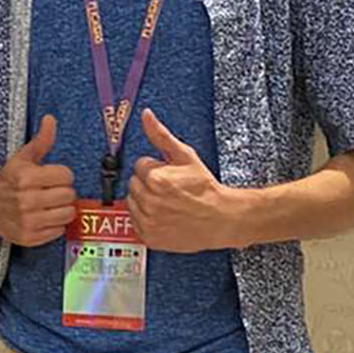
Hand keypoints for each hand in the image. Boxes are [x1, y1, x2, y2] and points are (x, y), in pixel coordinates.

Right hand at [0, 115, 76, 247]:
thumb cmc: (9, 180)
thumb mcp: (22, 158)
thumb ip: (41, 140)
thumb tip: (50, 120)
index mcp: (25, 177)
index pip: (66, 176)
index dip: (62, 175)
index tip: (54, 177)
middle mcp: (26, 200)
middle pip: (69, 195)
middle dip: (64, 192)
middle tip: (52, 191)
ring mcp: (28, 220)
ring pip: (67, 214)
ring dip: (62, 209)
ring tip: (50, 205)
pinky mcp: (30, 237)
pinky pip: (59, 231)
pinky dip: (55, 225)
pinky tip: (44, 217)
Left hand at [128, 109, 236, 251]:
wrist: (221, 219)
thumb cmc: (205, 188)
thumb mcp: (185, 156)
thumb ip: (160, 135)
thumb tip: (146, 115)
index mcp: (155, 178)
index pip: (139, 165)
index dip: (156, 167)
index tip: (170, 175)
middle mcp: (149, 201)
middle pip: (134, 183)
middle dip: (149, 183)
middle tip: (169, 189)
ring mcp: (148, 221)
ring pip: (132, 202)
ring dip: (145, 200)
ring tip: (167, 202)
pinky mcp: (149, 236)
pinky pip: (135, 222)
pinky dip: (146, 219)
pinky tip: (164, 215)